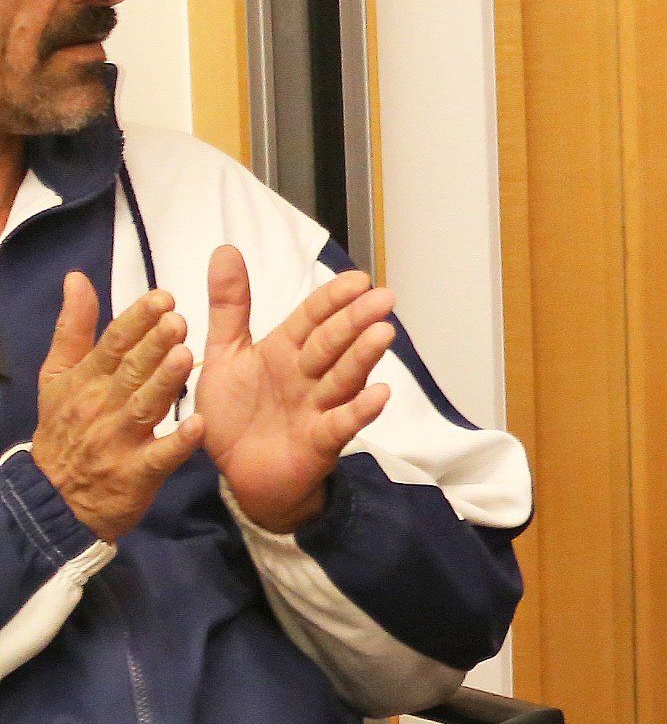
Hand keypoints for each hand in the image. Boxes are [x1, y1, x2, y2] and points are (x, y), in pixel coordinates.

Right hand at [29, 274, 201, 541]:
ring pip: (143, 408)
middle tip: (179, 321)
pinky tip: (200, 425)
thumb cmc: (64, 427)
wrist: (53, 497)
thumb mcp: (58, 376)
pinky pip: (159, 457)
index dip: (138, 319)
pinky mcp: (136, 474)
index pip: (113, 343)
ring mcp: (118, 440)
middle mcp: (101, 406)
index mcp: (87, 379)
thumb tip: (77, 278)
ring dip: (164, 383)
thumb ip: (73, 327)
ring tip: (187, 357)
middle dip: (153, 345)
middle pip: (129, 371)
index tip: (164, 297)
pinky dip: (177, 443)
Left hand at [196, 248, 397, 532]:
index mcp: (285, 351)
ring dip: (363, 356)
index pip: (313, 317)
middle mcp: (308, 375)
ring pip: (343, 377)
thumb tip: (226, 249)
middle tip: (382, 298)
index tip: (357, 279)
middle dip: (356, 320)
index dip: (333, 299)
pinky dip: (361, 410)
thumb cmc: (236, 413)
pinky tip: (380, 394)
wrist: (236, 474)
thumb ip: (229, 306)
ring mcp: (318, 407)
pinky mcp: (320, 442)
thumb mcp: (225, 354)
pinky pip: (342, 424)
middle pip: (333, 343)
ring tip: (383, 334)